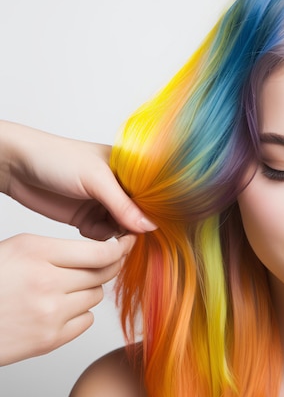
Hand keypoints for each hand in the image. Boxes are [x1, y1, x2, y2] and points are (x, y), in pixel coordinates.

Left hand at [0, 121, 155, 239]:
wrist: (16, 166)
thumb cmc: (56, 157)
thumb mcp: (96, 178)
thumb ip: (123, 205)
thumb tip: (149, 227)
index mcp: (130, 169)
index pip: (152, 196)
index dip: (154, 212)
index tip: (153, 229)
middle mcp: (119, 187)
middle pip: (139, 215)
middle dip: (135, 228)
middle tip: (127, 235)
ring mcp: (103, 204)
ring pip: (123, 229)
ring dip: (117, 235)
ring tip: (106, 232)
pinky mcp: (87, 218)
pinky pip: (105, 236)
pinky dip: (100, 239)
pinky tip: (90, 231)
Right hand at [0, 233, 134, 365]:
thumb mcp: (16, 250)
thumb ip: (57, 249)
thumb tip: (106, 251)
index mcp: (35, 252)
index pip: (100, 251)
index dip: (119, 249)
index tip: (126, 245)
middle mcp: (46, 282)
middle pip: (102, 274)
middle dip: (100, 269)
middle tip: (90, 268)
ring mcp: (50, 313)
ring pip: (96, 297)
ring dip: (85, 292)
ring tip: (58, 291)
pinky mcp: (51, 338)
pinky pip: (87, 321)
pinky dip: (77, 315)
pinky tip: (54, 311)